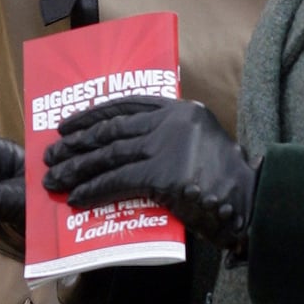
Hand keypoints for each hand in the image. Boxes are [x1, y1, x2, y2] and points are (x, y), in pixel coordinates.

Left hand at [42, 97, 258, 251]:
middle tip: (51, 152)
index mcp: (181, 108)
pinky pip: (118, 181)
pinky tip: (77, 198)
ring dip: (77, 168)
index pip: (128, 103)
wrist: (251, 200)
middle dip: (77, 142)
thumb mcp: (201, 142)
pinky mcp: (162, 174)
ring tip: (54, 178)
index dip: (94, 113)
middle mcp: (171, 121)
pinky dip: (94, 190)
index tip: (70, 122)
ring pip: (109, 154)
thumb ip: (171, 138)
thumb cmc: (227, 179)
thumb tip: (131, 149)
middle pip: (112, 128)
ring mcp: (166, 146)